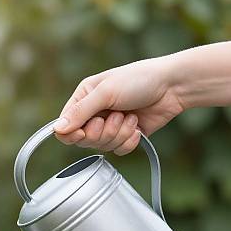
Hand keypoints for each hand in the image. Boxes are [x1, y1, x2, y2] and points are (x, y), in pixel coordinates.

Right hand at [54, 57, 184, 154]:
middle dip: (103, 131)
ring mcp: (110, 126)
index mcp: (84, 98)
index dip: (73, 134)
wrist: (172, 86)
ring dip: (119, 133)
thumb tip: (58, 129)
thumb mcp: (106, 92)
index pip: (66, 126)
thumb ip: (80, 112)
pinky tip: (137, 126)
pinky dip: (129, 141)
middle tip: (116, 116)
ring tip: (130, 116)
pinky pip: (119, 150)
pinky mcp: (125, 136)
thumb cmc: (139, 79)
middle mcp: (94, 113)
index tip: (84, 131)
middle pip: (84, 140)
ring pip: (102, 146)